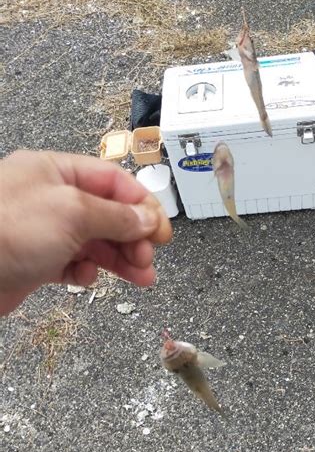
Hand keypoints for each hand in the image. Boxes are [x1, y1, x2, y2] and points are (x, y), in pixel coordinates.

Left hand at [0, 150, 172, 314]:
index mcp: (55, 172)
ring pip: (94, 242)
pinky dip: (85, 273)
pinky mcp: (35, 260)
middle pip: (107, 213)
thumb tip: (148, 218)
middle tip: (148, 259)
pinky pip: (72, 264)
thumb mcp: (73, 213)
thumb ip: (116, 215)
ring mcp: (42, 230)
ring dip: (119, 259)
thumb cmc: (6, 231)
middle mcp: (49, 197)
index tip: (161, 231)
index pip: (113, 181)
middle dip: (133, 237)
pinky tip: (85, 280)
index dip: (142, 205)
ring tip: (141, 278)